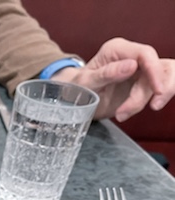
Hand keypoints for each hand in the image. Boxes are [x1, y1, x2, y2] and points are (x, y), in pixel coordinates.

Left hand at [52, 37, 174, 120]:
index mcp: (117, 49)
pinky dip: (149, 102)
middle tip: (151, 106)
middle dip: (156, 89)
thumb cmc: (77, 87)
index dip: (155, 71)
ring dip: (150, 98)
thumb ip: (107, 73)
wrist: (73, 99)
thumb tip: (131, 66)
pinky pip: (157, 90)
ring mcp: (139, 69)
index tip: (157, 90)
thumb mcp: (85, 82)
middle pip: (158, 67)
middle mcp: (131, 56)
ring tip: (124, 113)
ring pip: (163, 79)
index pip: (145, 54)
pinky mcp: (143, 83)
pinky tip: (128, 112)